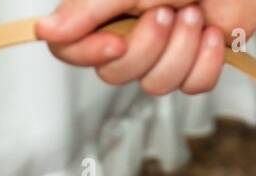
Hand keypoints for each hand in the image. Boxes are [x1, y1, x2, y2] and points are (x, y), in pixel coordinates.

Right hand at [36, 1, 255, 95]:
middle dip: (147, 46)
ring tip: (193, 12)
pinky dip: (207, 61)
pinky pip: (192, 87)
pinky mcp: (194, 65)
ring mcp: (161, 55)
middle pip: (114, 74)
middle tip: (167, 10)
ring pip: (155, 85)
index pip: (70, 50)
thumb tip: (43, 31)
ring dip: (181, 48)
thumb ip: (86, 8)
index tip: (115, 42)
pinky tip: (212, 34)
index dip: (89, 55)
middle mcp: (127, 37)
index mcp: (104, 14)